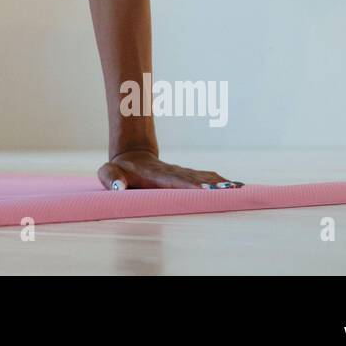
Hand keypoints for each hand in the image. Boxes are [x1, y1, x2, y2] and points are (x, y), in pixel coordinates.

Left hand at [97, 148, 244, 190]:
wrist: (131, 156)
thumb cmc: (119, 170)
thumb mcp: (108, 173)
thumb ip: (111, 179)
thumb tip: (119, 187)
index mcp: (155, 174)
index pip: (173, 180)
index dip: (187, 184)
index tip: (202, 188)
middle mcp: (171, 172)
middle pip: (193, 177)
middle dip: (210, 184)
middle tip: (229, 189)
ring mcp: (180, 173)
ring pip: (202, 176)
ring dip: (219, 183)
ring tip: (237, 187)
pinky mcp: (185, 175)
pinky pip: (204, 177)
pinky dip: (219, 182)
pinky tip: (234, 186)